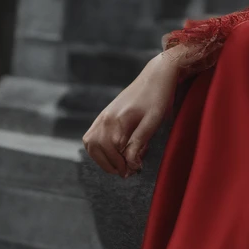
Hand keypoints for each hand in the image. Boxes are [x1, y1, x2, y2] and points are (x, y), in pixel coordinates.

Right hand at [82, 50, 183, 177]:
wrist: (156, 76)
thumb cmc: (158, 98)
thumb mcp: (153, 122)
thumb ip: (138, 143)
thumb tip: (130, 164)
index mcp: (117, 119)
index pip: (112, 151)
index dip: (121, 164)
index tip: (134, 171)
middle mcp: (105, 118)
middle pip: (97, 149)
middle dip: (110, 164)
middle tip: (127, 172)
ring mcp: (102, 115)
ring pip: (90, 144)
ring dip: (101, 158)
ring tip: (119, 164)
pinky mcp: (104, 115)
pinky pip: (92, 136)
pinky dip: (98, 148)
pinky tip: (114, 152)